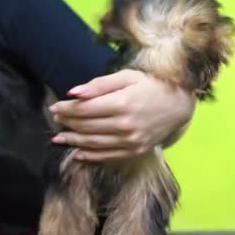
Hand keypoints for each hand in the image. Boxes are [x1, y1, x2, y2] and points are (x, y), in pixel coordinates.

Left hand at [49, 69, 195, 161]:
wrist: (179, 105)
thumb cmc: (151, 86)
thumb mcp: (127, 76)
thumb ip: (100, 84)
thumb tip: (72, 93)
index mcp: (122, 103)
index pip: (84, 109)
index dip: (66, 109)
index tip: (55, 107)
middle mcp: (125, 125)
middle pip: (86, 126)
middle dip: (67, 123)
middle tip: (55, 120)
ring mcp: (130, 141)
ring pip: (93, 144)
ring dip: (73, 141)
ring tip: (59, 138)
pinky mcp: (135, 151)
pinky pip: (107, 157)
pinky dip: (90, 157)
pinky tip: (77, 154)